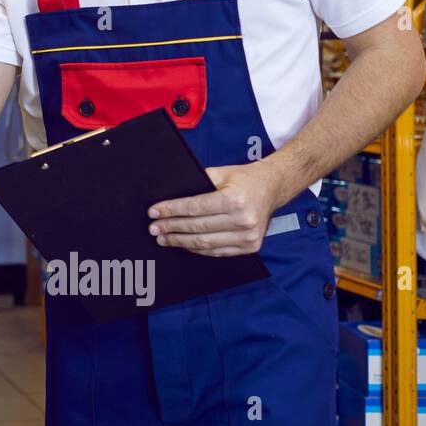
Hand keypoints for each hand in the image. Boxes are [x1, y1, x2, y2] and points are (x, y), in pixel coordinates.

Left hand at [147, 160, 286, 255]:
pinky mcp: (250, 247)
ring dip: (180, 241)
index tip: (153, 212)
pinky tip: (183, 244)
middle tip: (154, 228)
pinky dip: (197, 249)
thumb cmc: (243, 179)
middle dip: (171, 228)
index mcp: (235, 199)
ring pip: (205, 243)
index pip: (194, 208)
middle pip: (197, 227)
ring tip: (163, 238)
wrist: (272, 188)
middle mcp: (244, 219)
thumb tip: (168, 196)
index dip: (171, 211)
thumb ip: (197, 183)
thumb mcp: (220, 173)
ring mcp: (249, 236)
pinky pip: (217, 251)